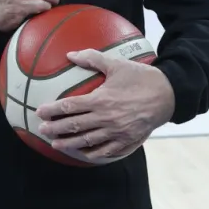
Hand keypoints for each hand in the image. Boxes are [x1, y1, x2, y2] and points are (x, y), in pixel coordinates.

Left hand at [35, 49, 175, 162]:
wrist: (168, 94)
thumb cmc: (141, 78)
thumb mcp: (116, 64)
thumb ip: (92, 59)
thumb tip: (70, 54)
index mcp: (101, 100)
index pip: (69, 107)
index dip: (52, 110)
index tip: (39, 112)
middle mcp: (106, 118)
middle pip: (74, 126)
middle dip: (55, 129)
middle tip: (42, 131)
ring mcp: (117, 132)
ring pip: (87, 141)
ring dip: (69, 143)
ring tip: (56, 145)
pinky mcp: (127, 141)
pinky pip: (107, 151)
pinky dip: (93, 153)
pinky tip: (84, 153)